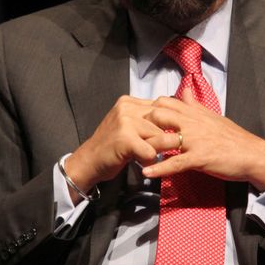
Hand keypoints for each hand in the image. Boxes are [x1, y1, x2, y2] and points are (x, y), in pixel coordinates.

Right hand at [63, 96, 182, 201]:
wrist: (88, 161)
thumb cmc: (112, 145)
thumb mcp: (129, 125)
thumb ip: (147, 119)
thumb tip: (176, 117)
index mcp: (129, 102)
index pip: (162, 107)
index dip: (169, 123)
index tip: (170, 133)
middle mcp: (127, 108)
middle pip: (164, 121)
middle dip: (166, 137)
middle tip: (159, 147)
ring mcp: (126, 122)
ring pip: (160, 136)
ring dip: (157, 150)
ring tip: (146, 155)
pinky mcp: (125, 139)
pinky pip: (151, 152)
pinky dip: (150, 161)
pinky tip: (141, 162)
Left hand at [141, 88, 264, 190]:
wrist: (253, 155)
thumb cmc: (234, 138)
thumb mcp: (213, 116)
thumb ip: (195, 104)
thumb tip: (184, 89)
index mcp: (195, 113)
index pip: (165, 102)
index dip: (150, 108)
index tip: (142, 119)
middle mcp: (193, 123)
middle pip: (158, 114)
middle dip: (143, 124)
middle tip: (134, 136)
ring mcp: (195, 140)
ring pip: (163, 137)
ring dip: (146, 146)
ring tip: (132, 154)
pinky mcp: (199, 158)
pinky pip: (175, 163)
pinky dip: (158, 169)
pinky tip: (146, 173)